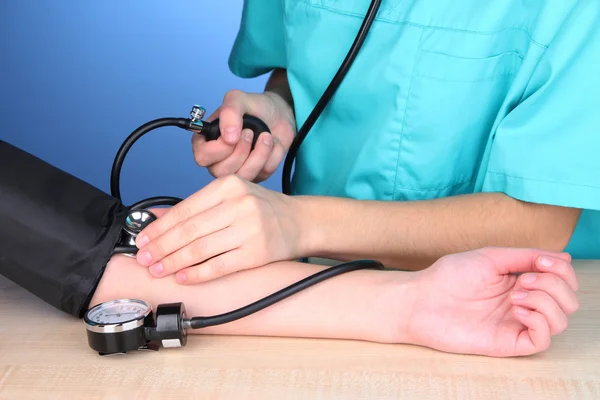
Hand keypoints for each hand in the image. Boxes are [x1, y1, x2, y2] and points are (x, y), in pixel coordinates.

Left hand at [135, 175, 305, 283]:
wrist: (300, 221)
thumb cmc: (263, 209)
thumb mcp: (230, 196)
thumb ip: (194, 206)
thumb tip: (156, 217)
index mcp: (229, 186)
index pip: (185, 209)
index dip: (160, 227)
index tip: (143, 239)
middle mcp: (239, 205)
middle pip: (189, 230)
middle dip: (162, 246)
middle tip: (144, 258)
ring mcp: (249, 230)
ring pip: (201, 249)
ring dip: (174, 262)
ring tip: (158, 269)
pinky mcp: (256, 254)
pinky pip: (219, 266)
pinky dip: (197, 273)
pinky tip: (183, 277)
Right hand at [193, 90, 295, 182]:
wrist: (279, 113)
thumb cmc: (254, 107)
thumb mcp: (238, 99)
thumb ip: (229, 112)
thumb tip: (229, 138)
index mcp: (206, 141)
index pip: (202, 157)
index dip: (219, 149)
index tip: (235, 134)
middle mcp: (218, 159)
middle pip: (221, 172)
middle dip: (241, 152)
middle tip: (250, 132)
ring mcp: (237, 169)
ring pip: (243, 176)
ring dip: (259, 155)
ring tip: (266, 136)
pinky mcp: (256, 174)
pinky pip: (263, 174)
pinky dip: (272, 156)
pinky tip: (272, 144)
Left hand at [405, 247, 579, 356]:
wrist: (422, 300)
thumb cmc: (449, 276)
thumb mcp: (491, 257)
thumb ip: (526, 256)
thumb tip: (564, 257)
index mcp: (520, 280)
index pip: (562, 279)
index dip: (562, 269)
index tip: (541, 262)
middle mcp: (523, 302)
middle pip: (568, 300)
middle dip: (555, 284)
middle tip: (523, 279)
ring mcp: (517, 323)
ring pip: (561, 320)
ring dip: (546, 301)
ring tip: (516, 294)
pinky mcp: (509, 342)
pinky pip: (543, 339)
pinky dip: (539, 320)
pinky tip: (516, 308)